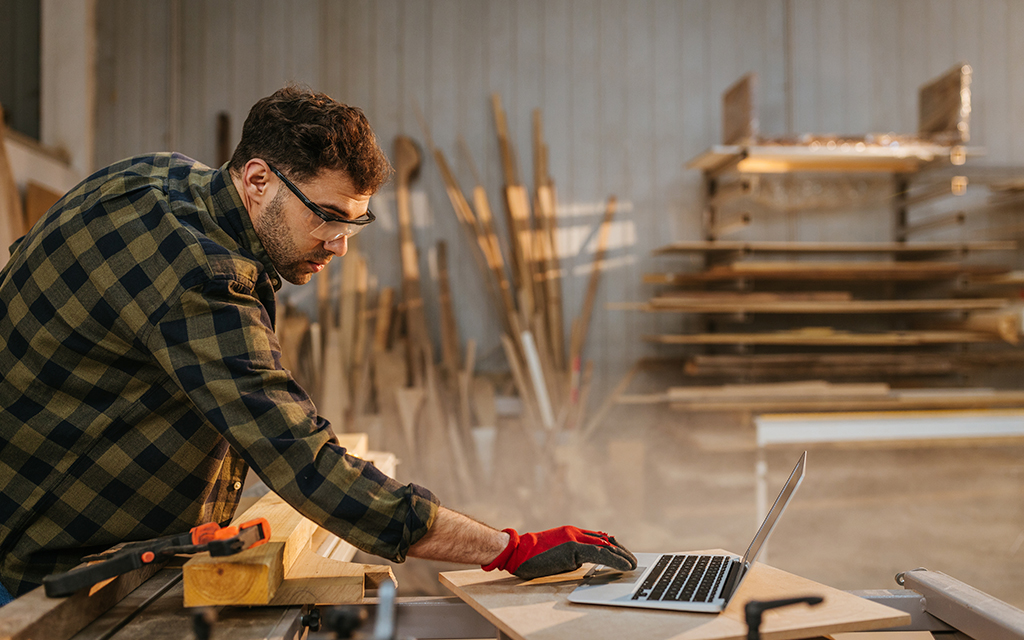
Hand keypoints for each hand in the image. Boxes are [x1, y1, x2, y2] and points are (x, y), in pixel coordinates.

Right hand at [482, 526, 636, 579]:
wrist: (517, 551)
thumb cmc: (532, 556)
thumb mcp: (556, 553)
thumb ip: (571, 554)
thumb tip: (582, 563)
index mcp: (572, 532)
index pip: (599, 538)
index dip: (613, 546)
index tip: (623, 553)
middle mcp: (575, 532)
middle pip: (605, 540)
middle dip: (621, 551)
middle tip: (633, 560)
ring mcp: (574, 538)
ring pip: (606, 546)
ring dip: (622, 556)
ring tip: (633, 564)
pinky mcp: (573, 547)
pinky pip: (600, 554)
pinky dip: (615, 560)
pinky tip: (624, 565)